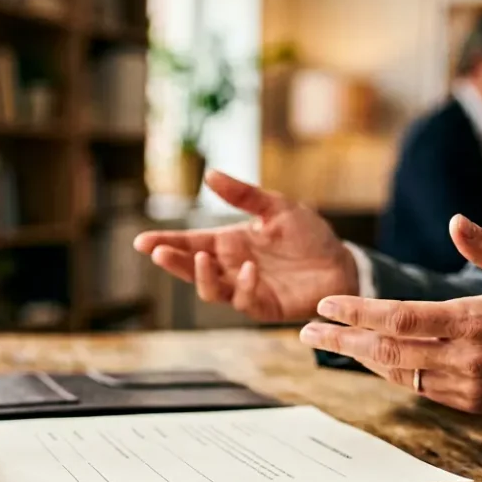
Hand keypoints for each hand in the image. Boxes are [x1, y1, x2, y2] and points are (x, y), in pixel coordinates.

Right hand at [134, 170, 358, 321]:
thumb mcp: (276, 207)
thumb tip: (209, 176)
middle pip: (191, 268)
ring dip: (202, 276)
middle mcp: (231, 266)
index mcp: (229, 242)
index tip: (141, 242)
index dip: (165, 243)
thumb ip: (243, 195)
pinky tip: (250, 269)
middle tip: (157, 252)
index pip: (190, 242)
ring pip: (210, 290)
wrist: (340, 263)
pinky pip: (245, 301)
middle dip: (172, 261)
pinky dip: (244, 286)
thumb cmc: (308, 235)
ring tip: (201, 258)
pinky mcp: (264, 306)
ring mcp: (246, 288)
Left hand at [299, 216, 481, 414]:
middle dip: (341, 341)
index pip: (400, 318)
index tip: (326, 306)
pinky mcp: (467, 402)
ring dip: (358, 358)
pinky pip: (416, 386)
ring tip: (326, 342)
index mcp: (475, 321)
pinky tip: (368, 357)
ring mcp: (464, 385)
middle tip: (305, 332)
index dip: (358, 313)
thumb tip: (456, 221)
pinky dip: (388, 371)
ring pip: (397, 372)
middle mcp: (465, 357)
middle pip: (386, 350)